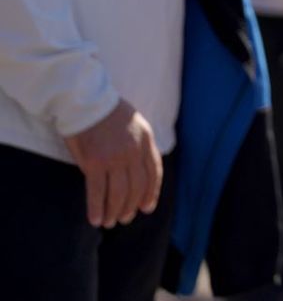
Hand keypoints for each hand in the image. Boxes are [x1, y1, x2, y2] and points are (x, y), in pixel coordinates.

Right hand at [62, 100, 162, 228]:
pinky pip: (97, 191)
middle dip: (131, 206)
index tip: (147, 207)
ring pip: (119, 193)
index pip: (154, 173)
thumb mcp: (136, 125)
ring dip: (114, 211)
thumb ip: (140, 147)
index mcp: (146, 141)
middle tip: (125, 218)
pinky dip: (97, 208)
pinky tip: (95, 219)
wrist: (87, 102)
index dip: (152, 193)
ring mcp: (114, 158)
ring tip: (110, 222)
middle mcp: (133, 151)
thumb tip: (139, 171)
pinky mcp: (94, 162)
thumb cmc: (109, 114)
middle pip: (137, 187)